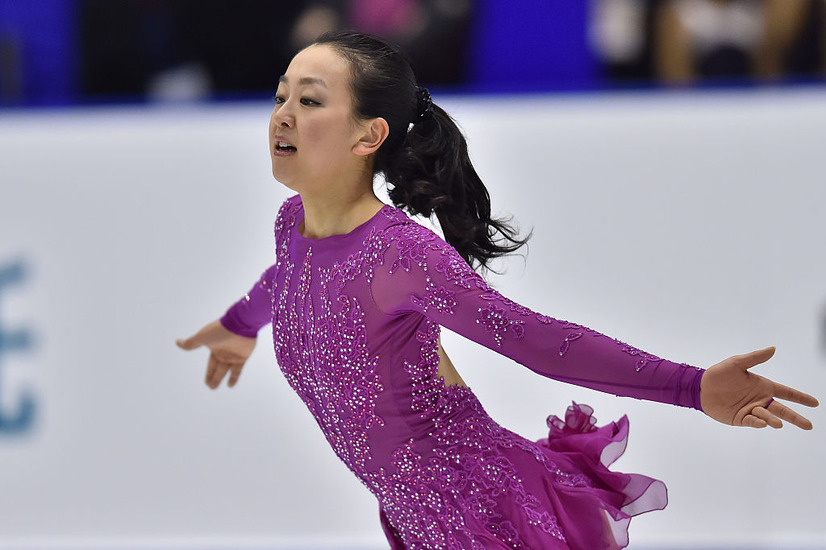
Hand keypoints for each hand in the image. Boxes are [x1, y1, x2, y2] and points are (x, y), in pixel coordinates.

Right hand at [177, 320, 255, 388]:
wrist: (239, 324)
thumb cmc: (219, 330)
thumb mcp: (202, 337)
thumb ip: (191, 343)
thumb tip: (177, 342)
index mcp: (215, 348)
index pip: (211, 365)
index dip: (208, 373)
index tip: (205, 382)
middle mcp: (224, 353)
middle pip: (218, 369)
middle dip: (214, 378)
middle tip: (211, 387)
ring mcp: (234, 355)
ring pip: (226, 371)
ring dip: (221, 379)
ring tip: (214, 388)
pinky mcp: (243, 357)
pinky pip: (238, 370)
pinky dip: (234, 378)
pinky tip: (230, 385)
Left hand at [700, 347, 818, 429]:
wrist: (701, 388)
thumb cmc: (719, 374)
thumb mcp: (737, 363)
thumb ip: (755, 358)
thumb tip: (773, 348)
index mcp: (763, 386)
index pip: (787, 392)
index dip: (800, 398)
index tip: (815, 403)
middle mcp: (760, 399)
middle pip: (782, 410)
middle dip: (796, 418)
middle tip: (809, 425)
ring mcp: (751, 410)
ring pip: (769, 417)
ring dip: (774, 420)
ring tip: (778, 423)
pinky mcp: (741, 418)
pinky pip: (753, 422)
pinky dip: (758, 422)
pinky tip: (762, 422)